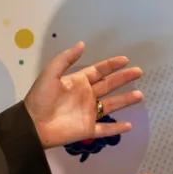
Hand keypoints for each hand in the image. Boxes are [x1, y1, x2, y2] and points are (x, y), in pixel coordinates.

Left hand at [24, 41, 142, 149]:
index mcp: (78, 82)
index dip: (112, 65)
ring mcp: (88, 113)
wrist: (32, 125)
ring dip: (125, 100)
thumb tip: (82, 44)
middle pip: (109, 85)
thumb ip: (65, 59)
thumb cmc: (40, 98)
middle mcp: (86, 96)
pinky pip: (105, 129)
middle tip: (139, 72)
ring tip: (140, 95)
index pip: (98, 71)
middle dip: (124, 78)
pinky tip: (129, 125)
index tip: (125, 60)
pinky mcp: (88, 129)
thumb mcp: (50, 74)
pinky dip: (117, 128)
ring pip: (111, 106)